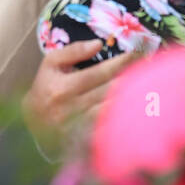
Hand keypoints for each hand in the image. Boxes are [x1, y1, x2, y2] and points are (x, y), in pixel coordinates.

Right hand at [22, 38, 143, 139]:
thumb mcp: (50, 64)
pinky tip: (139, 108)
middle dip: (134, 77)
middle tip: (152, 67)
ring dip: (135, 97)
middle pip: (112, 91)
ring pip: (116, 110)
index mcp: (62, 87)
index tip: (139, 53)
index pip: (100, 72)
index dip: (123, 62)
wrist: (32, 123)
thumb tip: (98, 44)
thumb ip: (72, 51)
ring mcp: (81, 127)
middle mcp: (72, 108)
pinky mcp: (87, 140)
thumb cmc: (45, 88)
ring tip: (151, 86)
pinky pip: (113, 127)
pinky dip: (127, 117)